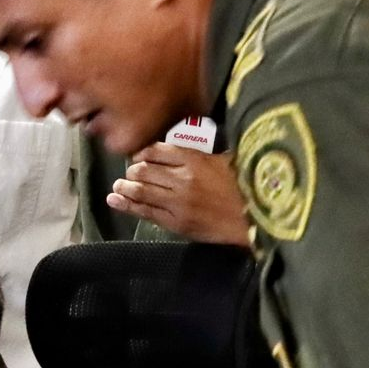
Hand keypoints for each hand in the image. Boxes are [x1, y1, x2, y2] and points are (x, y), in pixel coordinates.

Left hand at [107, 144, 250, 245]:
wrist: (254, 220)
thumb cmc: (245, 188)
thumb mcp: (227, 160)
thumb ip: (202, 154)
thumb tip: (181, 146)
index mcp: (196, 159)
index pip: (158, 150)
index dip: (144, 152)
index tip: (139, 155)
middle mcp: (182, 178)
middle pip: (144, 170)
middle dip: (133, 170)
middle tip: (129, 173)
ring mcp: (176, 201)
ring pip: (140, 190)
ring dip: (124, 186)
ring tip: (118, 186)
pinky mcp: (174, 221)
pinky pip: (144, 211)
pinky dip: (125, 205)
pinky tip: (114, 200)